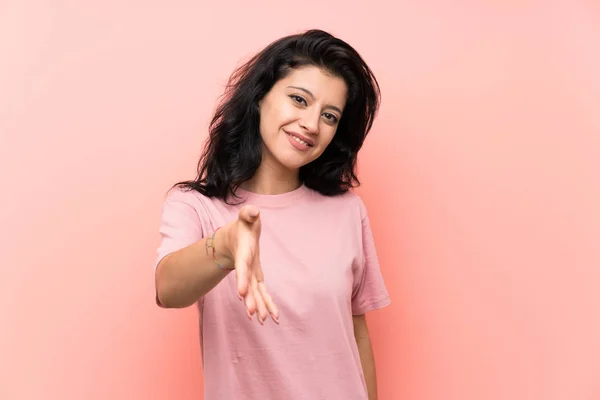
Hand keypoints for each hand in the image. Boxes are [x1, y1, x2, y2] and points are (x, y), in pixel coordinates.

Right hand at [224, 205, 278, 323]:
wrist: (235, 237)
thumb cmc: (243, 226)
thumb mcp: (246, 216)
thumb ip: (248, 214)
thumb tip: (254, 212)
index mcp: (243, 254)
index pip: (242, 268)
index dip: (241, 280)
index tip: (241, 293)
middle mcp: (245, 268)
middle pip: (247, 285)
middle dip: (250, 299)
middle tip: (251, 313)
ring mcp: (250, 275)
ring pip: (254, 293)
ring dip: (258, 306)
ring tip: (263, 321)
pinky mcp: (256, 278)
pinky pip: (262, 293)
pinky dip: (267, 304)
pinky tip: (273, 317)